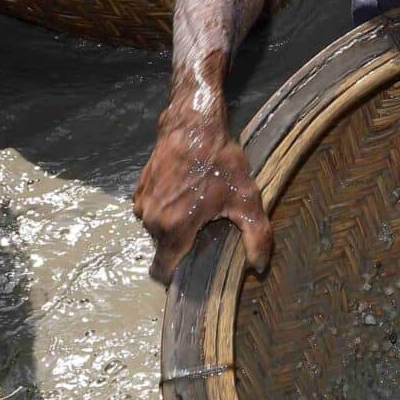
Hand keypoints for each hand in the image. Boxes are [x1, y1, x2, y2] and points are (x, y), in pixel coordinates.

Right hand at [134, 104, 271, 283]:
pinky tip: (186, 190)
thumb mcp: (246, 199)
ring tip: (197, 203)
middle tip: (205, 223)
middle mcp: (151, 219)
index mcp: (174, 228)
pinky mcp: (140, 187)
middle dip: (182, 241)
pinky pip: (151, 208)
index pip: (161, 270)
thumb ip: (256, 236)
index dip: (175, 274)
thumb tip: (259, 266)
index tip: (191, 266)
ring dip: (173, 222)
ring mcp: (142, 202)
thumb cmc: (220, 162)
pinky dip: (166, 205)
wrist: (193, 125)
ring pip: (157, 227)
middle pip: (164, 247)